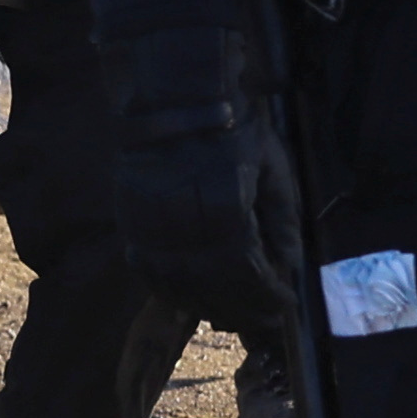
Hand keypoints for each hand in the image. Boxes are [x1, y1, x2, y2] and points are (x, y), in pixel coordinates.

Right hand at [103, 28, 308, 331]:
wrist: (174, 96)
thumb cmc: (233, 129)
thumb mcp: (274, 169)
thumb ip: (282, 222)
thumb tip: (287, 267)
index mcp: (224, 212)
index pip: (249, 275)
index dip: (270, 297)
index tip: (286, 307)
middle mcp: (183, 227)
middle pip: (214, 288)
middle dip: (243, 309)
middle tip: (264, 320)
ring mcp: (150, 227)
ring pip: (179, 286)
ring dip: (208, 307)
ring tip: (233, 314)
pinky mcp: (129, 224)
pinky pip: (149, 272)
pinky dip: (173, 291)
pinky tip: (192, 298)